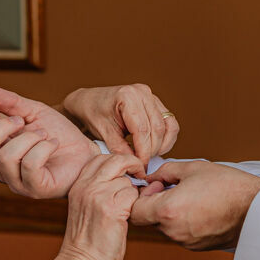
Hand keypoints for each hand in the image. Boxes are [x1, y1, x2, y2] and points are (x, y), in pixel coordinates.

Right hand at [0, 84, 98, 197]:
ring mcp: (18, 182)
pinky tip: (52, 145)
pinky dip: (43, 148)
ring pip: (6, 157)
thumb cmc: (58, 134)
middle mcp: (2, 170)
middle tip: (23, 122)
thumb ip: (10, 102)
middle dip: (2, 127)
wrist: (86, 152)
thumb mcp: (34, 112)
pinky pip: (30, 166)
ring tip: (44, 134)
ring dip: (29, 137)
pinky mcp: (36, 189)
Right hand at [59, 153, 143, 259]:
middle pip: (116, 160)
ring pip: (127, 180)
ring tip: (127, 209)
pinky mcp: (111, 209)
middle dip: (132, 166)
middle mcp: (86, 187)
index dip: (119, 162)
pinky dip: (136, 205)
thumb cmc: (86, 241)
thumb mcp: (84, 208)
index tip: (128, 172)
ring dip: (134, 193)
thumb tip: (127, 178)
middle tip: (140, 176)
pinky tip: (129, 217)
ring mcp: (98, 196)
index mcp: (78, 185)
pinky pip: (133, 195)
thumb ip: (99, 189)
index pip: (101, 158)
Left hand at [62, 84, 179, 165]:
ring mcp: (151, 96)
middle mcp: (142, 92)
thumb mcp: (103, 133)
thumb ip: (120, 149)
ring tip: (149, 156)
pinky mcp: (155, 102)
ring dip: (162, 145)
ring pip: (168, 125)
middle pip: (157, 128)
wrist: (90, 102)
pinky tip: (156, 148)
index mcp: (127, 96)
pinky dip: (166, 137)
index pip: (142, 129)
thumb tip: (136, 164)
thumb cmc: (94, 114)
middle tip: (144, 164)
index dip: (143, 151)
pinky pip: (170, 122)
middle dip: (152, 150)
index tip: (141, 167)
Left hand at [129, 161, 259, 250]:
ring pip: (164, 226)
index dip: (139, 196)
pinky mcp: (196, 247)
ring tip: (192, 196)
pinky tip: (201, 208)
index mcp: (167, 210)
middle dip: (155, 203)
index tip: (155, 185)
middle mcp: (173, 231)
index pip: (134, 210)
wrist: (258, 210)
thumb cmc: (229, 187)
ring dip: (169, 212)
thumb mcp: (193, 168)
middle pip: (148, 219)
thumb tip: (152, 176)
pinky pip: (179, 233)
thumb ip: (165, 171)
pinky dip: (183, 221)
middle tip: (174, 187)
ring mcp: (185, 242)